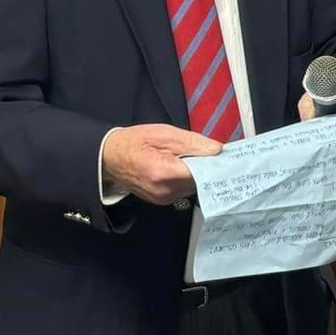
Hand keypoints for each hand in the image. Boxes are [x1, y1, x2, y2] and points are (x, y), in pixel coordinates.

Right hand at [102, 123, 221, 205]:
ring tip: (193, 158)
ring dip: (197, 175)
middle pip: (200, 182)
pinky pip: (182, 190)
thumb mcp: (165, 134)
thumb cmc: (134, 142)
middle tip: (212, 154)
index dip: (216, 164)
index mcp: (165, 174)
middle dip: (207, 168)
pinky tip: (182, 168)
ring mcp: (162, 199)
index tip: (227, 157)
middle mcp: (165, 192)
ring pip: (193, 188)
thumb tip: (217, 150)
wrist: (109, 157)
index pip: (203, 173)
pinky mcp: (161, 200)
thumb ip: (194, 143)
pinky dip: (187, 179)